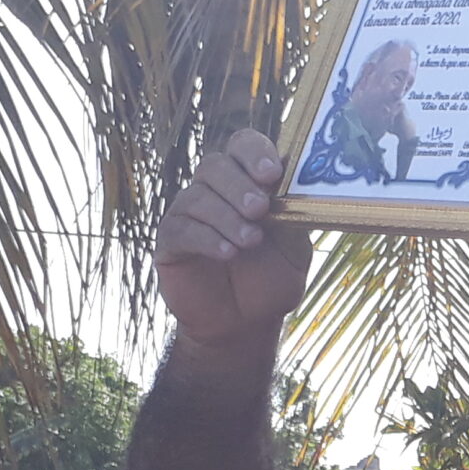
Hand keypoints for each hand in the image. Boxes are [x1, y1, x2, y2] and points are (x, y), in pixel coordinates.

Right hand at [154, 129, 311, 348]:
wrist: (245, 323)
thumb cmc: (271, 280)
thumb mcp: (294, 249)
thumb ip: (293, 218)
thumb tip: (298, 188)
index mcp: (248, 182)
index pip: (244, 146)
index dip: (254, 152)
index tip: (271, 173)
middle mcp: (215, 190)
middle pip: (215, 165)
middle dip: (239, 185)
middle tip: (259, 209)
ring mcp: (189, 212)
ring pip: (198, 196)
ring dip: (227, 217)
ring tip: (250, 242)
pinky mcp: (170, 240)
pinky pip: (181, 228)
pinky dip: (206, 238)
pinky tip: (227, 253)